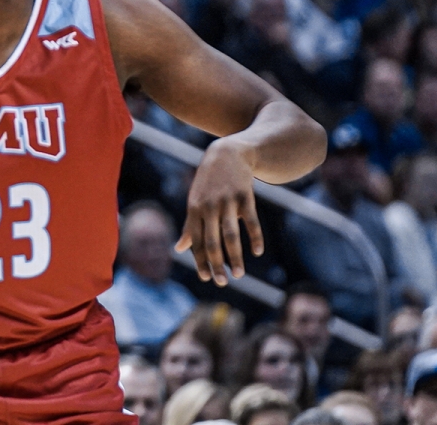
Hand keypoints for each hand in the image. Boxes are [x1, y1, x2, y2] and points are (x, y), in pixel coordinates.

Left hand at [176, 136, 262, 285]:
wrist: (227, 154)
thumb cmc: (208, 183)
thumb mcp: (195, 201)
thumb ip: (190, 227)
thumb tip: (179, 249)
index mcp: (194, 210)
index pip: (196, 241)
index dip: (200, 260)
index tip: (206, 278)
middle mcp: (209, 207)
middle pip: (212, 242)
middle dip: (216, 264)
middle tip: (222, 283)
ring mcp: (227, 202)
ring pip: (231, 235)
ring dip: (235, 257)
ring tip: (239, 274)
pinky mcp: (244, 197)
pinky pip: (250, 221)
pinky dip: (255, 238)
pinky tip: (257, 252)